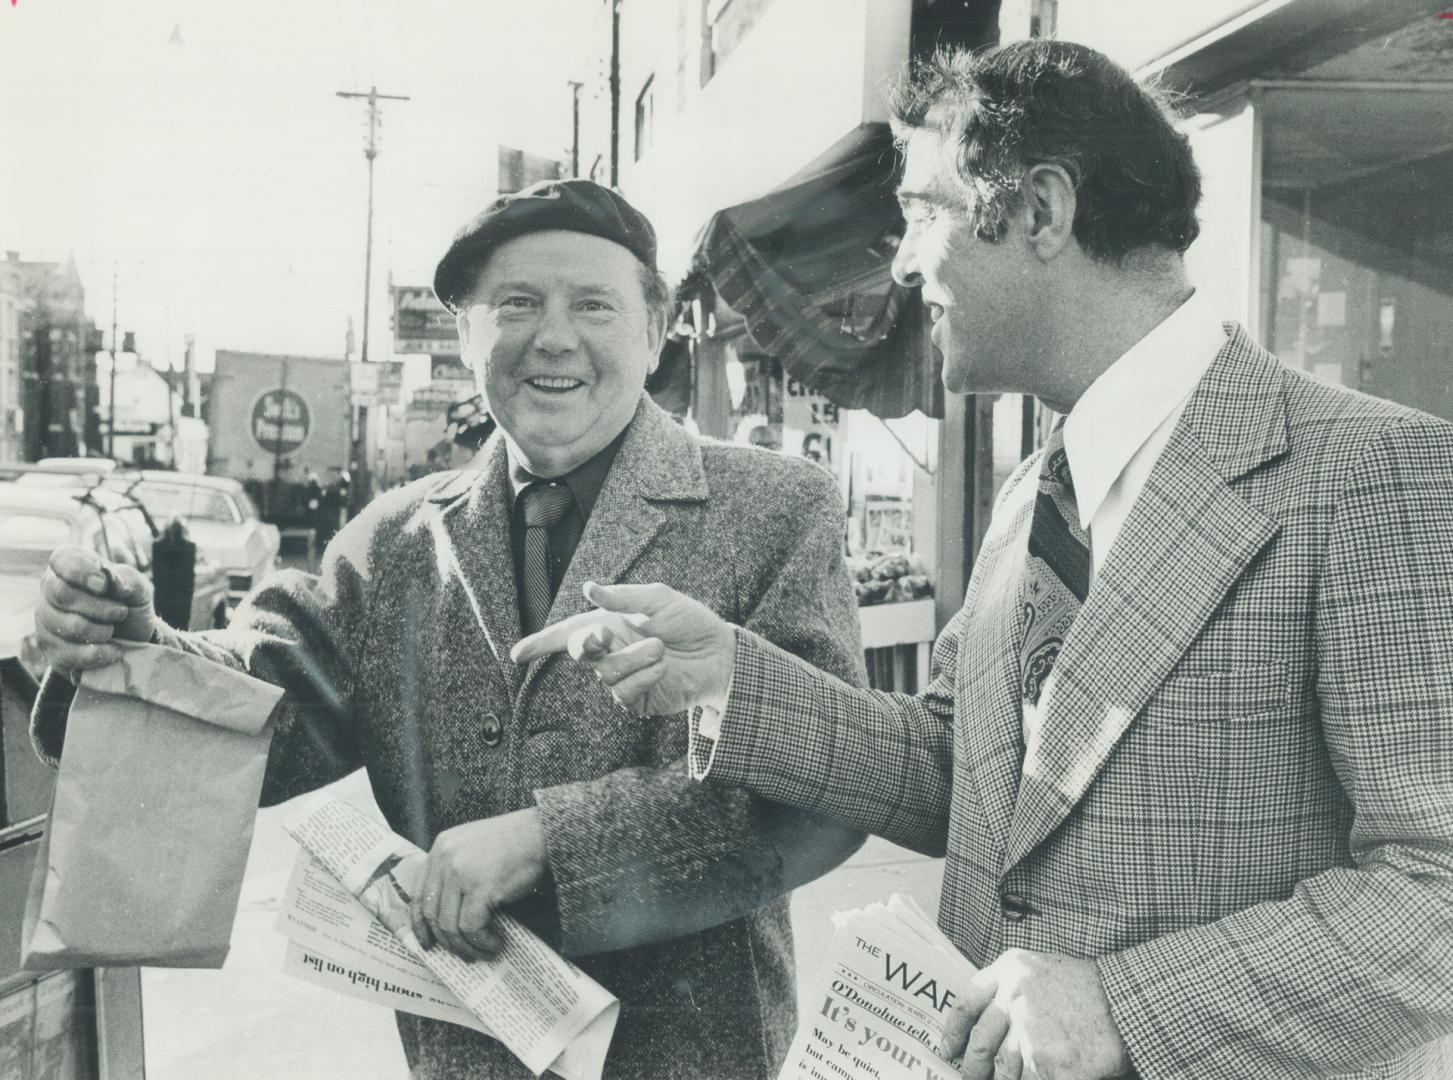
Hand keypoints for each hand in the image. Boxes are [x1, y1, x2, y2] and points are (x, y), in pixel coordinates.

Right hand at [34, 546, 156, 676]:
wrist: (131, 638)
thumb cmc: (129, 604)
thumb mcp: (138, 588)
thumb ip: (128, 579)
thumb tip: (112, 581)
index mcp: (72, 565)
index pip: (62, 560)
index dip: (82, 572)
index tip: (104, 585)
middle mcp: (51, 589)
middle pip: (61, 594)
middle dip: (100, 608)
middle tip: (120, 612)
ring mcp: (46, 619)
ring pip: (66, 626)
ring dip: (101, 632)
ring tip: (113, 630)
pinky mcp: (50, 648)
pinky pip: (69, 653)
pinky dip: (99, 654)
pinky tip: (113, 650)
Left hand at [409, 807, 550, 961]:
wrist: (546, 833)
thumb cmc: (518, 844)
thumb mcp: (476, 849)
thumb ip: (456, 871)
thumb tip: (447, 918)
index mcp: (441, 847)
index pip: (420, 894)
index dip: (420, 924)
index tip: (428, 943)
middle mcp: (445, 857)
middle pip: (432, 914)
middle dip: (447, 941)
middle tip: (465, 955)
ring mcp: (460, 872)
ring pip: (450, 925)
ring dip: (468, 946)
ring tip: (485, 952)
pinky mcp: (479, 887)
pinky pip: (471, 927)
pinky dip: (483, 942)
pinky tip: (497, 943)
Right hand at [510, 581, 735, 715]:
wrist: (720, 653)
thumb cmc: (690, 622)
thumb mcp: (659, 599)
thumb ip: (623, 597)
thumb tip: (588, 589)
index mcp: (609, 624)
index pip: (566, 635)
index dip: (539, 644)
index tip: (515, 656)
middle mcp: (610, 652)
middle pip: (578, 652)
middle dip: (587, 643)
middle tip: (605, 635)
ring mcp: (622, 678)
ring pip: (605, 674)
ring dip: (634, 658)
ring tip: (661, 649)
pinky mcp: (638, 700)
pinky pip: (624, 693)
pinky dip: (644, 676)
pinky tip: (662, 667)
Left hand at [941, 950, 1130, 1079]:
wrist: (1130, 1002)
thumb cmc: (1090, 989)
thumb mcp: (1042, 971)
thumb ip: (1011, 990)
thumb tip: (987, 1025)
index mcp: (1010, 970)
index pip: (967, 1003)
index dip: (953, 1031)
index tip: (948, 1049)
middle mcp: (1014, 997)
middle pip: (981, 1043)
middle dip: (972, 1066)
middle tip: (969, 1077)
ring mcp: (1030, 1032)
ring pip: (1003, 1069)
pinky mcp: (1048, 1063)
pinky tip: (1034, 1079)